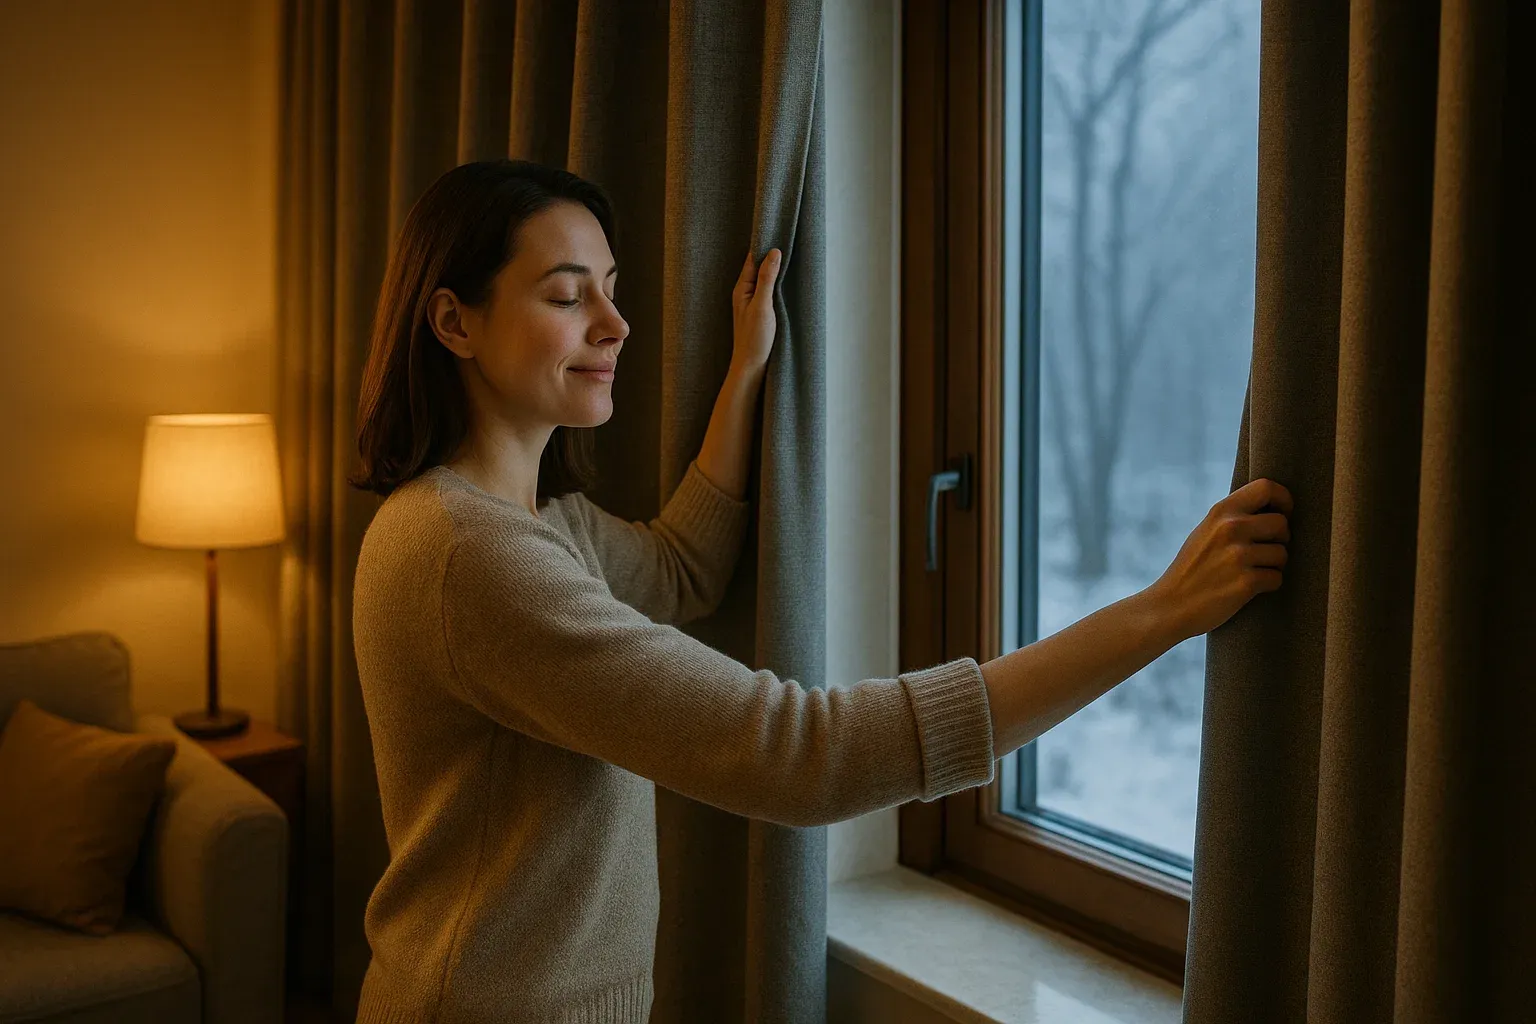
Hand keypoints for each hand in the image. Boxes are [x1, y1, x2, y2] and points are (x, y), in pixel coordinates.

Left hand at [731, 247, 782, 372]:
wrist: (751, 366)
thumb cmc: (754, 338)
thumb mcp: (763, 305)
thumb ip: (767, 279)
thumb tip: (774, 252)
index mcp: (742, 288)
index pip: (752, 259)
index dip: (763, 245)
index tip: (776, 230)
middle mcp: (745, 293)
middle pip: (758, 267)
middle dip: (770, 254)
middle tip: (786, 237)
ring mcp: (752, 303)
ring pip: (764, 279)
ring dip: (774, 268)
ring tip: (788, 253)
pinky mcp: (760, 313)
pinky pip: (768, 291)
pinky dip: (776, 283)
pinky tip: (785, 281)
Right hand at [1146, 477, 1293, 641]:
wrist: (1170, 605)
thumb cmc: (1192, 569)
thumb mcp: (1205, 531)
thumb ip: (1233, 517)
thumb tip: (1275, 508)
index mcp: (1220, 511)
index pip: (1267, 487)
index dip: (1283, 499)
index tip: (1282, 513)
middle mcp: (1230, 529)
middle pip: (1281, 523)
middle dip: (1280, 539)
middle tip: (1265, 551)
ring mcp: (1238, 556)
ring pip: (1282, 554)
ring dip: (1273, 565)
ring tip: (1251, 571)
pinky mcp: (1246, 583)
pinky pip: (1277, 578)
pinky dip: (1267, 585)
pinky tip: (1247, 587)